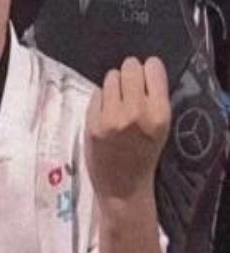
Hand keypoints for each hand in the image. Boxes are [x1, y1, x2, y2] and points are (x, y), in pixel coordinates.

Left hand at [85, 56, 170, 202]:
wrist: (123, 188)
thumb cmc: (144, 155)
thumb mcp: (160, 127)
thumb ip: (153, 98)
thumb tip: (141, 65)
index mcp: (159, 114)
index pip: (153, 67)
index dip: (148, 69)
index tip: (146, 77)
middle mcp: (136, 112)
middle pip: (130, 66)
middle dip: (129, 73)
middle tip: (128, 88)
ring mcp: (112, 117)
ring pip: (110, 76)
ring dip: (113, 85)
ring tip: (116, 102)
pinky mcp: (92, 122)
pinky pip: (96, 93)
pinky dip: (100, 99)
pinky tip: (104, 113)